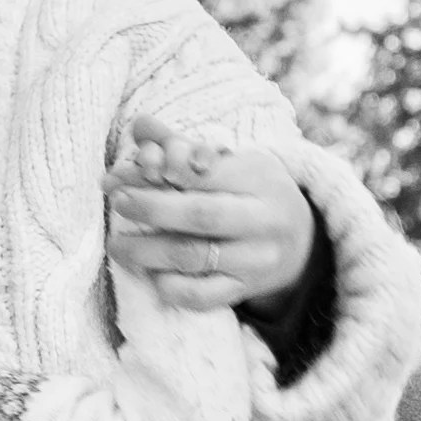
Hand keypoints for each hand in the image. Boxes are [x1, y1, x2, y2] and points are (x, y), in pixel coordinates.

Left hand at [107, 122, 314, 311]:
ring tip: (117, 243)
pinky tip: (152, 274)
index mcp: (259, 179)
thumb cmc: (254, 192)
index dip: (163, 171)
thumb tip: (139, 124)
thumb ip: (183, 145)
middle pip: (200, 215)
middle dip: (151, 209)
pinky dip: (171, 286)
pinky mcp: (244, 289)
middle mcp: (262, 220)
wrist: (303, 242)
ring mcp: (255, 259)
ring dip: (147, 251)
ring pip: (194, 257)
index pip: (206, 173)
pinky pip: (201, 296)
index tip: (125, 171)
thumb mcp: (233, 162)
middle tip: (118, 202)